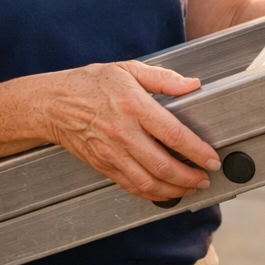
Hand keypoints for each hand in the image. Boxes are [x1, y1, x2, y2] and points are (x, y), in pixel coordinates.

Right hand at [38, 61, 219, 201]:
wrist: (52, 104)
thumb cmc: (90, 84)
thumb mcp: (127, 69)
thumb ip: (163, 78)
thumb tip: (192, 85)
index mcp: (134, 106)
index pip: (173, 135)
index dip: (197, 151)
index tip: (212, 159)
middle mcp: (123, 133)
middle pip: (163, 166)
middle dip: (190, 177)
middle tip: (205, 178)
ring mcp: (112, 153)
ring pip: (147, 183)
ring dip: (174, 190)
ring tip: (190, 188)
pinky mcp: (103, 166)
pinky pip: (130, 187)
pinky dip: (151, 195)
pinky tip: (165, 192)